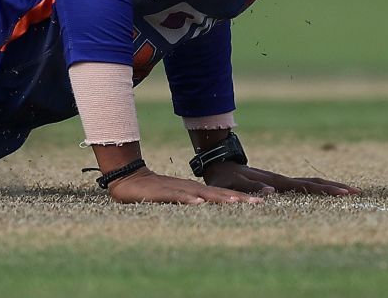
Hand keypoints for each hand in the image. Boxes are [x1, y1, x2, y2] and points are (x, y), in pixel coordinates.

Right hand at [106, 169, 262, 205]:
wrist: (127, 179)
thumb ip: (189, 202)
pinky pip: (178, 196)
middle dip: (239, 197)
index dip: (240, 197)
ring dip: (220, 198)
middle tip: (260, 201)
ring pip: (202, 194)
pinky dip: (189, 199)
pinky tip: (199, 202)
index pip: (221, 194)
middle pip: (218, 193)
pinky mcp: (163, 192)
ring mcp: (177, 189)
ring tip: (237, 202)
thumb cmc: (152, 192)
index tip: (259, 201)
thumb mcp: (175, 197)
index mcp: (194, 190)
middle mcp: (189, 188)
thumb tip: (206, 208)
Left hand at [201, 161, 358, 196]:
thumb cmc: (224, 177)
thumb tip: (271, 192)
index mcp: (275, 181)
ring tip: (349, 191)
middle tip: (358, 192)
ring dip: (328, 186)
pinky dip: (316, 188)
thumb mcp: (233, 184)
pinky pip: (301, 185)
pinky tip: (325, 193)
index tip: (343, 193)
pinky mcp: (278, 183)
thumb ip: (250, 188)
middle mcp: (281, 179)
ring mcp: (281, 180)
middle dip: (334, 187)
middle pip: (313, 182)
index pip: (304, 186)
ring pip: (309, 182)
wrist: (218, 162)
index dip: (324, 190)